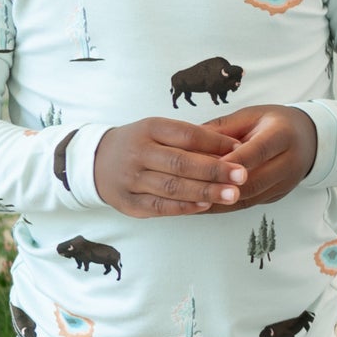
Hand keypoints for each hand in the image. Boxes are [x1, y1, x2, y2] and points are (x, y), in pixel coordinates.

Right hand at [92, 119, 246, 217]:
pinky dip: (184, 207)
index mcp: (149, 129)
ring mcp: (131, 179)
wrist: (95, 162)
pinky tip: (205, 206)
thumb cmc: (140, 144)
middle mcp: (139, 152)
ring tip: (231, 194)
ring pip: (172, 187)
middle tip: (241, 176)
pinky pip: (160, 206)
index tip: (241, 149)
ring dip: (204, 191)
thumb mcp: (159, 131)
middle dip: (214, 170)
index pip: (187, 135)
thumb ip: (191, 139)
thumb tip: (233, 148)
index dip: (216, 142)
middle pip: (181, 162)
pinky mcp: (129, 203)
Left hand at [202, 104, 317, 210]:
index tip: (209, 166)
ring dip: (219, 201)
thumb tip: (189, 139)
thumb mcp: (250, 116)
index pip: (259, 150)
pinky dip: (224, 206)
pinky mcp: (277, 197)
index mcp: (283, 135)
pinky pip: (248, 205)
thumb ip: (222, 128)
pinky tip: (203, 205)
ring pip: (249, 198)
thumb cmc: (272, 124)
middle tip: (191, 188)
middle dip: (222, 187)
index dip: (234, 161)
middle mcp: (289, 163)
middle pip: (255, 181)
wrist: (306, 140)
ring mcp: (285, 184)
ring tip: (191, 201)